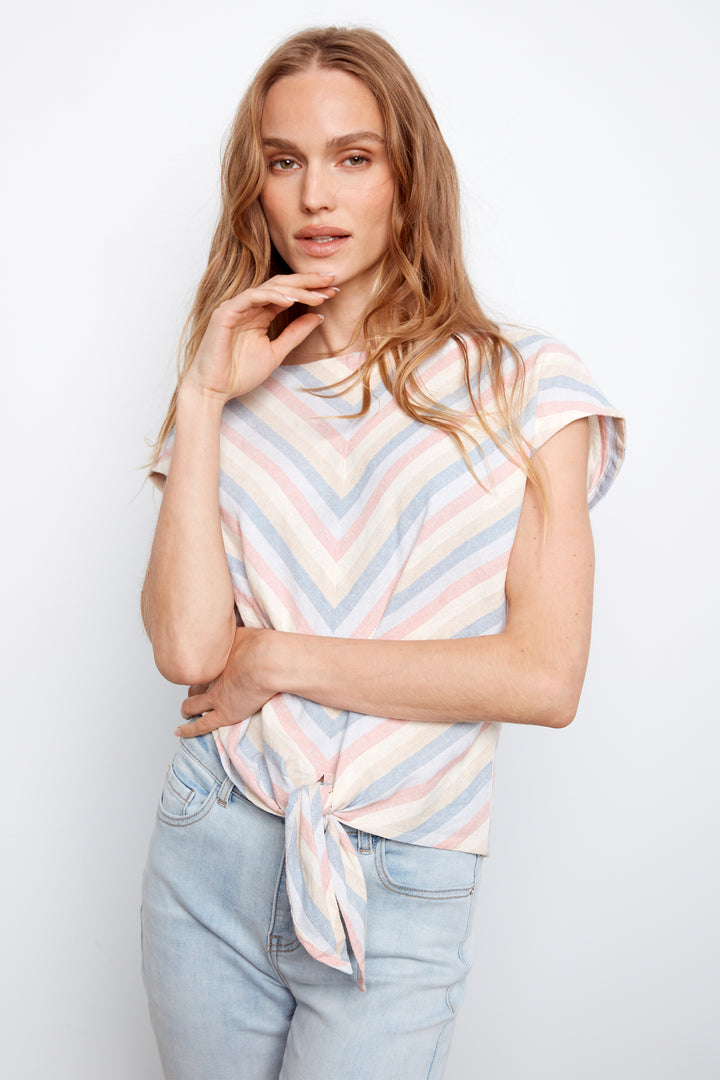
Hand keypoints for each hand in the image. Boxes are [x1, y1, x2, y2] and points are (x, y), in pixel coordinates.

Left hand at [175, 626, 275, 736]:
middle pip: (194, 685)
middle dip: (192, 689)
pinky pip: (201, 725)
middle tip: (193, 691)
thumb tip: (231, 631)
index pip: (198, 668)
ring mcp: (215, 698)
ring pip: (192, 705)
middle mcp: (210, 678)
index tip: (197, 672)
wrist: (267, 661)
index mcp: (214, 660)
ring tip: (186, 712)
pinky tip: (180, 732)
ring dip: (187, 709)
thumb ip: (233, 636)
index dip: (197, 672)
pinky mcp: (224, 714)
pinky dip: (188, 730)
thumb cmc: (262, 647)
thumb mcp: (242, 633)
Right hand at [182, 272, 337, 402]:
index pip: (288, 294)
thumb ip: (295, 333)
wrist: (213, 390)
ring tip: (318, 294)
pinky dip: (273, 297)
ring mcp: (235, 307)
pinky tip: (292, 300)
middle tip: (332, 279)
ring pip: (269, 289)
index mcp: (259, 313)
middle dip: (307, 282)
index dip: (311, 291)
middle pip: (281, 285)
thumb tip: (319, 316)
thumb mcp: (277, 352)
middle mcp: (248, 306)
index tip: (334, 290)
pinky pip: (252, 298)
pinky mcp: (225, 313)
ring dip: (295, 290)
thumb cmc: (239, 374)